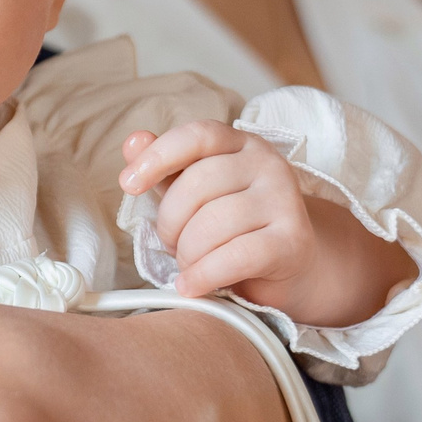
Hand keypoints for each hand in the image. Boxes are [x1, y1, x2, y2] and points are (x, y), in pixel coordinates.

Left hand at [118, 122, 412, 326]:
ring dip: (188, 254)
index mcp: (240, 144)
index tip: (128, 184)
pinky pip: (236, 256)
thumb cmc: (236, 226)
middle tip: (173, 244)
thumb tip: (133, 142)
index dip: (158, 157)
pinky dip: (205, 275)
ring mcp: (284, 200)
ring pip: (213, 224)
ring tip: (189, 265)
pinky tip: (191, 286)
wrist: (291, 264)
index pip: (196, 136)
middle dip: (171, 222)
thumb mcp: (196, 193)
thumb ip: (166, 168)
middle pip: (198, 185)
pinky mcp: (292, 241)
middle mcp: (267, 164)